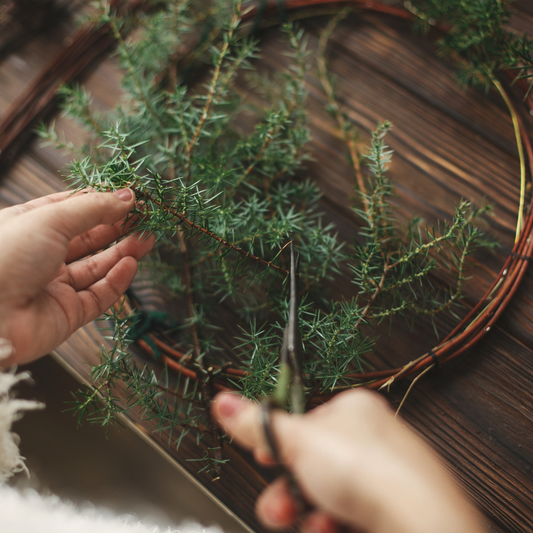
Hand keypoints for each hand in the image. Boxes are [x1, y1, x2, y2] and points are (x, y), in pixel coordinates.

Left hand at [0, 189, 154, 365]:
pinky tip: (131, 265)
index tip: (130, 198)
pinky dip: (117, 280)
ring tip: (147, 239)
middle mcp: (42, 256)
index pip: (72, 210)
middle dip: (118, 228)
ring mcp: (54, 286)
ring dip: (124, 253)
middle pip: (89, 239)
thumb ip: (94, 207)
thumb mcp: (50, 219)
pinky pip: (98, 295)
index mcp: (30, 227)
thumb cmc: (5, 257)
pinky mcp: (67, 314)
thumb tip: (127, 196)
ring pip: (97, 267)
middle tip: (146, 220)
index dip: (102, 203)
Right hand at [212, 390, 485, 532]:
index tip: (264, 457)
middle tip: (279, 504)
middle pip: (313, 463)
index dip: (280, 443)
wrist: (419, 524)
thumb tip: (224, 402)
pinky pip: (349, 514)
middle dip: (288, 489)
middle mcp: (371, 440)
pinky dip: (333, 526)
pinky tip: (331, 530)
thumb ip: (258, 425)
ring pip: (328, 494)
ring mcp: (382, 477)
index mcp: (353, 409)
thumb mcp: (298, 442)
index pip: (305, 421)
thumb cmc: (370, 473)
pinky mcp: (389, 509)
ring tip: (310, 522)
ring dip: (308, 512)